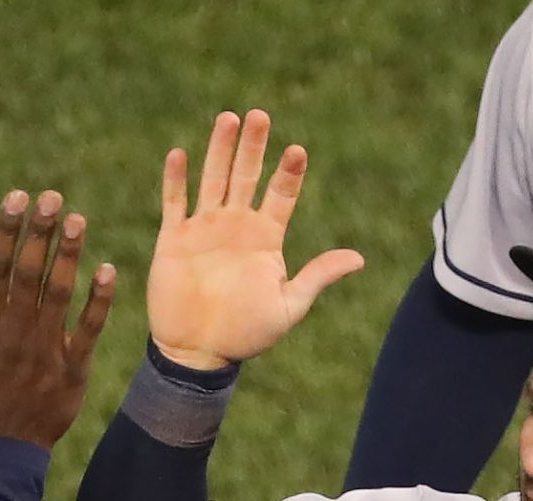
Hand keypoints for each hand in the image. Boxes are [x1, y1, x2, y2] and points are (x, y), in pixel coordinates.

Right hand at [0, 189, 116, 448]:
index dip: (6, 231)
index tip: (17, 198)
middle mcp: (15, 333)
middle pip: (28, 273)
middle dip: (41, 233)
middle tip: (53, 197)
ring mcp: (45, 351)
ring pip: (59, 295)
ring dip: (69, 256)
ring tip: (78, 220)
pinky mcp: (71, 369)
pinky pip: (87, 330)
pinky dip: (98, 301)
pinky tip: (106, 270)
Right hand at [149, 110, 362, 370]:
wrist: (198, 352)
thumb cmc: (245, 335)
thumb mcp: (288, 307)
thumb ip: (317, 277)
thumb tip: (358, 258)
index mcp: (266, 238)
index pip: (280, 194)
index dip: (289, 172)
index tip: (297, 151)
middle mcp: (236, 226)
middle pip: (246, 176)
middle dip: (254, 146)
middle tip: (261, 115)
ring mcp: (204, 230)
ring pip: (213, 180)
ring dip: (219, 150)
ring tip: (228, 119)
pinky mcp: (174, 240)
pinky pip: (175, 203)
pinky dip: (176, 180)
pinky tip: (180, 154)